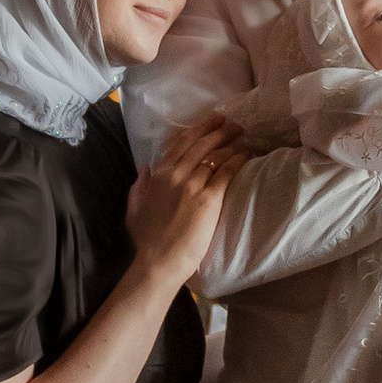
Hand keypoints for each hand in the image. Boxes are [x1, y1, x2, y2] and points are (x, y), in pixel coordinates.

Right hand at [126, 115, 246, 281]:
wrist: (159, 260)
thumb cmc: (146, 240)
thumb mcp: (135, 208)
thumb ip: (140, 186)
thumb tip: (145, 169)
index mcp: (159, 175)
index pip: (181, 145)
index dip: (199, 130)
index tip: (212, 122)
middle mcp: (176, 175)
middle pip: (201, 145)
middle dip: (219, 131)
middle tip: (234, 124)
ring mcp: (192, 185)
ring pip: (215, 156)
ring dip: (231, 143)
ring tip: (243, 136)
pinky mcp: (209, 199)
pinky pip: (226, 173)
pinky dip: (237, 161)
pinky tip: (246, 155)